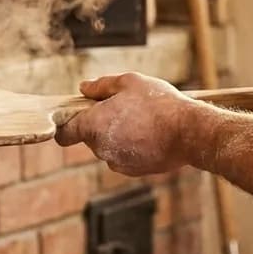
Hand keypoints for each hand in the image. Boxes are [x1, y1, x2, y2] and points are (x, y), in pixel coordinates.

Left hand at [54, 71, 199, 175]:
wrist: (188, 132)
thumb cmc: (158, 103)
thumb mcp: (128, 82)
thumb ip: (101, 86)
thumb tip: (83, 88)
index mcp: (94, 125)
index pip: (63, 133)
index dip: (65, 123)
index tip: (75, 114)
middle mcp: (101, 149)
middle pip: (89, 136)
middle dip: (100, 123)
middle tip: (122, 107)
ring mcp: (117, 163)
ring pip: (107, 146)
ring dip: (116, 134)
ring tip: (141, 119)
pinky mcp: (133, 171)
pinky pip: (123, 156)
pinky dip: (130, 146)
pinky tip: (149, 133)